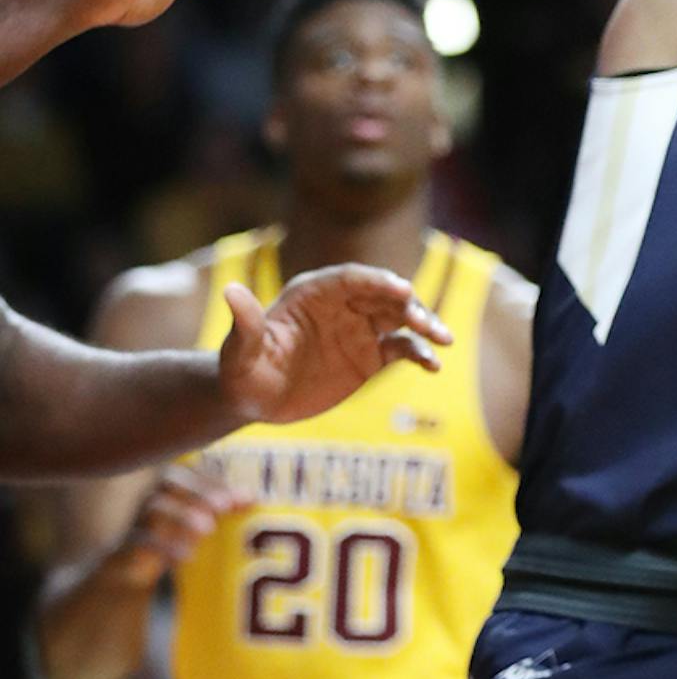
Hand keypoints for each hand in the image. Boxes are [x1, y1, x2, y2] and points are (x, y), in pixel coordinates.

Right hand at [107, 463, 237, 589]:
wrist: (124, 572)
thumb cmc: (168, 538)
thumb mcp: (196, 523)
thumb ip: (220, 508)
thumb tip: (252, 499)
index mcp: (167, 485)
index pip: (192, 471)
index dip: (217, 480)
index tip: (244, 497)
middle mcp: (149, 494)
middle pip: (170, 479)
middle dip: (200, 490)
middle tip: (225, 505)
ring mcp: (134, 518)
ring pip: (154, 507)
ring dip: (182, 515)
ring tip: (208, 529)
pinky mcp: (121, 545)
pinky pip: (138, 539)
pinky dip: (163, 546)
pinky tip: (187, 556)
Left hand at [218, 265, 450, 426]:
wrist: (253, 400)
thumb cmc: (241, 371)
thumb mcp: (240, 351)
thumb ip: (245, 323)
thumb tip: (231, 291)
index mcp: (313, 293)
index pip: (351, 279)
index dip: (378, 282)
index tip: (402, 290)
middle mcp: (341, 306)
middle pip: (383, 295)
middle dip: (409, 305)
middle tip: (428, 323)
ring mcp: (359, 330)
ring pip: (400, 318)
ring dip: (424, 324)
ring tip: (444, 339)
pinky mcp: (369, 357)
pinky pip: (402, 349)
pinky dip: (420, 354)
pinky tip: (433, 366)